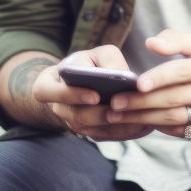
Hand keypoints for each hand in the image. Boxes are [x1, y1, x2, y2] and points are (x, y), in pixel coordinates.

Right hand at [32, 45, 156, 140]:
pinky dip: (124, 132)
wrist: (85, 82)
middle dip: (99, 115)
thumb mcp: (96, 54)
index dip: (71, 95)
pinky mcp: (90, 133)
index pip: (48, 92)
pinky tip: (143, 126)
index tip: (95, 95)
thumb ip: (107, 59)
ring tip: (138, 119)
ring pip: (92, 130)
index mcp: (48, 85)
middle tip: (120, 111)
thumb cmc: (90, 64)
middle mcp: (58, 108)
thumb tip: (119, 74)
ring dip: (115, 126)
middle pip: (75, 117)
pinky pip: (105, 136)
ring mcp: (73, 124)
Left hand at [104, 29, 190, 139]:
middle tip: (115, 103)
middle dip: (141, 102)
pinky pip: (181, 130)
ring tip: (119, 115)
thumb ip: (178, 39)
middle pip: (174, 98)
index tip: (136, 83)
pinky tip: (141, 122)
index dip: (159, 77)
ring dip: (144, 118)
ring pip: (175, 117)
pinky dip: (159, 126)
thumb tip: (152, 42)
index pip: (183, 71)